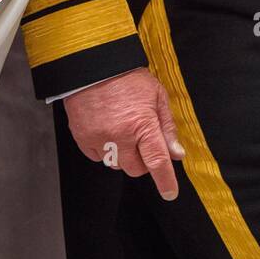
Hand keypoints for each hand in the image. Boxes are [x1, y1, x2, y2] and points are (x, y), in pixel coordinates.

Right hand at [64, 67, 184, 199]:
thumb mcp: (156, 96)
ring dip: (123, 156)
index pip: (157, 162)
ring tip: (122, 132)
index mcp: (142, 124)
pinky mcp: (82, 139)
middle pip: (135, 169)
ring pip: (116, 165)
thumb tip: (177, 153)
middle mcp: (120, 137)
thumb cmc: (128, 78)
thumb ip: (167, 127)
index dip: (166, 181)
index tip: (170, 193)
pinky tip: (106, 131)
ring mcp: (99, 139)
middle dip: (142, 161)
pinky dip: (104, 150)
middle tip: (141, 142)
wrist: (93, 65)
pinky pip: (97, 157)